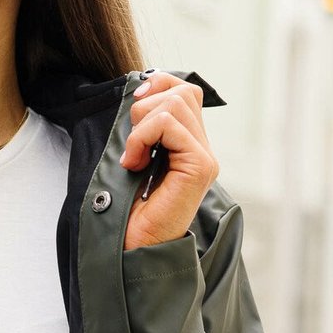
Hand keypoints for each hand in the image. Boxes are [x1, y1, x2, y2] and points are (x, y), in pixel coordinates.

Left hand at [119, 72, 218, 249]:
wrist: (132, 247)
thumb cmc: (127, 210)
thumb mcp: (133, 156)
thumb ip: (142, 129)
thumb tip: (138, 94)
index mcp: (189, 145)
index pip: (185, 91)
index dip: (159, 85)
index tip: (134, 102)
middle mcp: (202, 149)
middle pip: (183, 92)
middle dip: (146, 107)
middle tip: (131, 143)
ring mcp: (204, 157)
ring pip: (176, 103)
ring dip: (142, 125)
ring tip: (132, 158)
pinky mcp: (199, 166)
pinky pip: (169, 125)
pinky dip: (143, 137)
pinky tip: (134, 163)